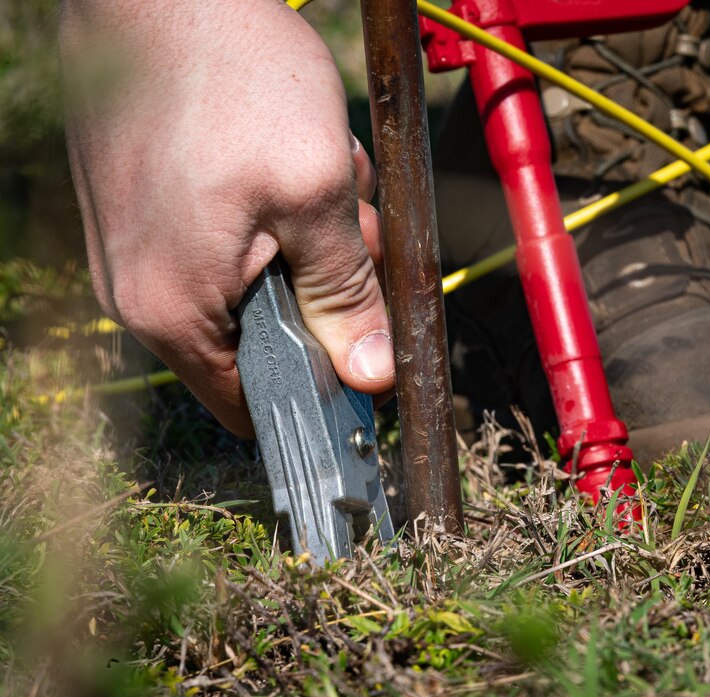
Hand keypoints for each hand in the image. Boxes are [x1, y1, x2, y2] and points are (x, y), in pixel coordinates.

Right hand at [61, 0, 391, 435]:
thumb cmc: (231, 76)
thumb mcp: (315, 194)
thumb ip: (344, 294)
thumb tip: (371, 375)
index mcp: (174, 309)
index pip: (255, 404)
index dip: (322, 387)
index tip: (368, 349)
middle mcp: (139, 292)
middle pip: (263, 336)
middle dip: (325, 287)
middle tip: (353, 227)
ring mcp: (134, 248)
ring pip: (253, 281)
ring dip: (306, 239)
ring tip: (322, 174)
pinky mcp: (141, 209)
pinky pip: (224, 241)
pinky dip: (271, 212)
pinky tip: (288, 160)